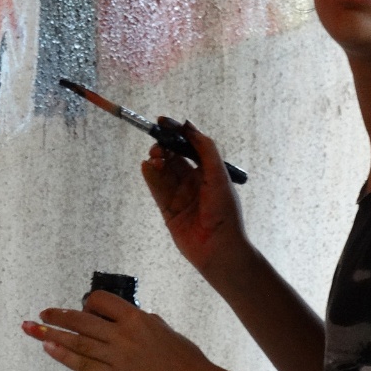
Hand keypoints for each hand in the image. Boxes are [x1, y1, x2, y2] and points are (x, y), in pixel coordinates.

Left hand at [22, 291, 231, 370]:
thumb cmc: (185, 357)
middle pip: (82, 320)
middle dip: (58, 316)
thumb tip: (121, 319)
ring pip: (78, 342)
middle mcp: (124, 335)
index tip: (80, 307)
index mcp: (137, 318)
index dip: (87, 303)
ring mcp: (118, 358)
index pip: (101, 301)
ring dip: (51, 334)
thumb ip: (139, 322)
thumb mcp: (162, 329)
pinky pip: (84, 365)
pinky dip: (65, 356)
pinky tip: (50, 348)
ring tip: (32, 329)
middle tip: (41, 314)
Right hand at [140, 120, 247, 278]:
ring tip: (154, 159)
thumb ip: (205, 149)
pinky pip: (156, 188)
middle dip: (163, 146)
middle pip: (172, 156)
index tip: (162, 121)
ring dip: (156, 161)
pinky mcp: (167, 209)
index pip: (188, 146)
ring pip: (162, 171)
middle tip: (158, 147)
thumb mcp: (218, 175)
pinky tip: (147, 167)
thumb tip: (188, 126)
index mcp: (207, 171)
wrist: (219, 249)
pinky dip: (150, 176)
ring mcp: (179, 194)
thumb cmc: (224, 212)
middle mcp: (192, 181)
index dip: (175, 132)